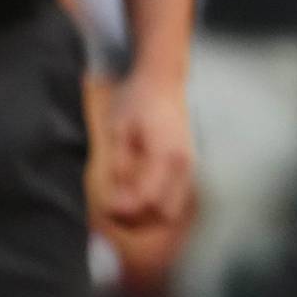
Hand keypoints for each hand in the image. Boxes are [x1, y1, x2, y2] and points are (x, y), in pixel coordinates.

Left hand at [91, 72, 194, 229]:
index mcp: (165, 154)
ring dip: (151, 214)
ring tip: (126, 202)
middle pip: (166, 213)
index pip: (147, 199)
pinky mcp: (188, 164)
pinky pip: (177, 197)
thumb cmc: (137, 99)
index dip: (125, 209)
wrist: (162, 77)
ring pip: (174, 208)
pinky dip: (159, 204)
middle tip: (116, 208)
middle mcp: (183, 163)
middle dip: (141, 219)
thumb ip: (119, 164)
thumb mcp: (118, 127)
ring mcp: (189, 164)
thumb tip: (116, 196)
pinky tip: (139, 192)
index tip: (107, 205)